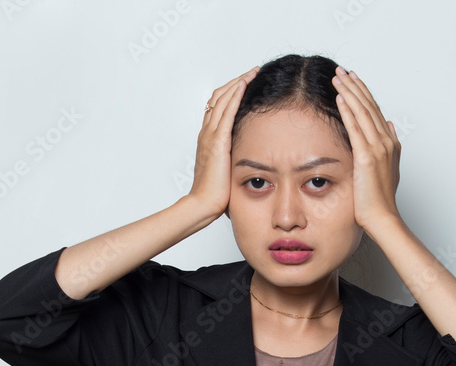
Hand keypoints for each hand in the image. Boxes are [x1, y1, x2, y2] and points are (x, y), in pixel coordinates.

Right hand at [187, 65, 259, 222]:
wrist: (203, 204)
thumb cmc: (215, 193)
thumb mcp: (226, 170)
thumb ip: (233, 158)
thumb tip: (248, 157)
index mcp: (208, 138)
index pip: (217, 106)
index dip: (231, 92)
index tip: (246, 83)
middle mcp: (206, 133)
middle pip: (219, 97)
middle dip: (236, 81)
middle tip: (252, 71)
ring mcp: (210, 136)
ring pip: (222, 99)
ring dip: (237, 83)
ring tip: (252, 72)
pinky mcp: (217, 142)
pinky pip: (226, 112)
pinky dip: (234, 96)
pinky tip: (244, 85)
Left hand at [331, 66, 401, 228]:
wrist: (383, 218)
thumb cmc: (381, 200)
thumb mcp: (388, 169)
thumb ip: (389, 145)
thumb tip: (387, 125)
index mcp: (389, 143)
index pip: (375, 111)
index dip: (364, 94)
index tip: (353, 80)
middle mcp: (386, 142)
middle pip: (369, 106)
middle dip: (355, 86)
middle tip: (342, 71)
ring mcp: (378, 148)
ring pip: (363, 112)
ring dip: (350, 92)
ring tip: (338, 77)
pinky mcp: (367, 157)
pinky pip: (356, 128)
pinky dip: (348, 110)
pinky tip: (340, 97)